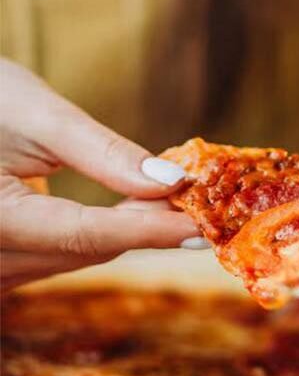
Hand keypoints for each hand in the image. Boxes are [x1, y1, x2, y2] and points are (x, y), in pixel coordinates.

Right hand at [0, 59, 200, 290]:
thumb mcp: (32, 112)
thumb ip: (101, 152)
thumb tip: (171, 184)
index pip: (84, 236)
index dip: (149, 231)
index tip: (202, 226)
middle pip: (86, 250)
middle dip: (146, 227)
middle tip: (202, 206)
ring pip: (78, 256)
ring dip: (127, 231)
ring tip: (177, 204)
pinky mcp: (3, 263)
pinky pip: (62, 253)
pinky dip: (100, 232)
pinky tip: (137, 211)